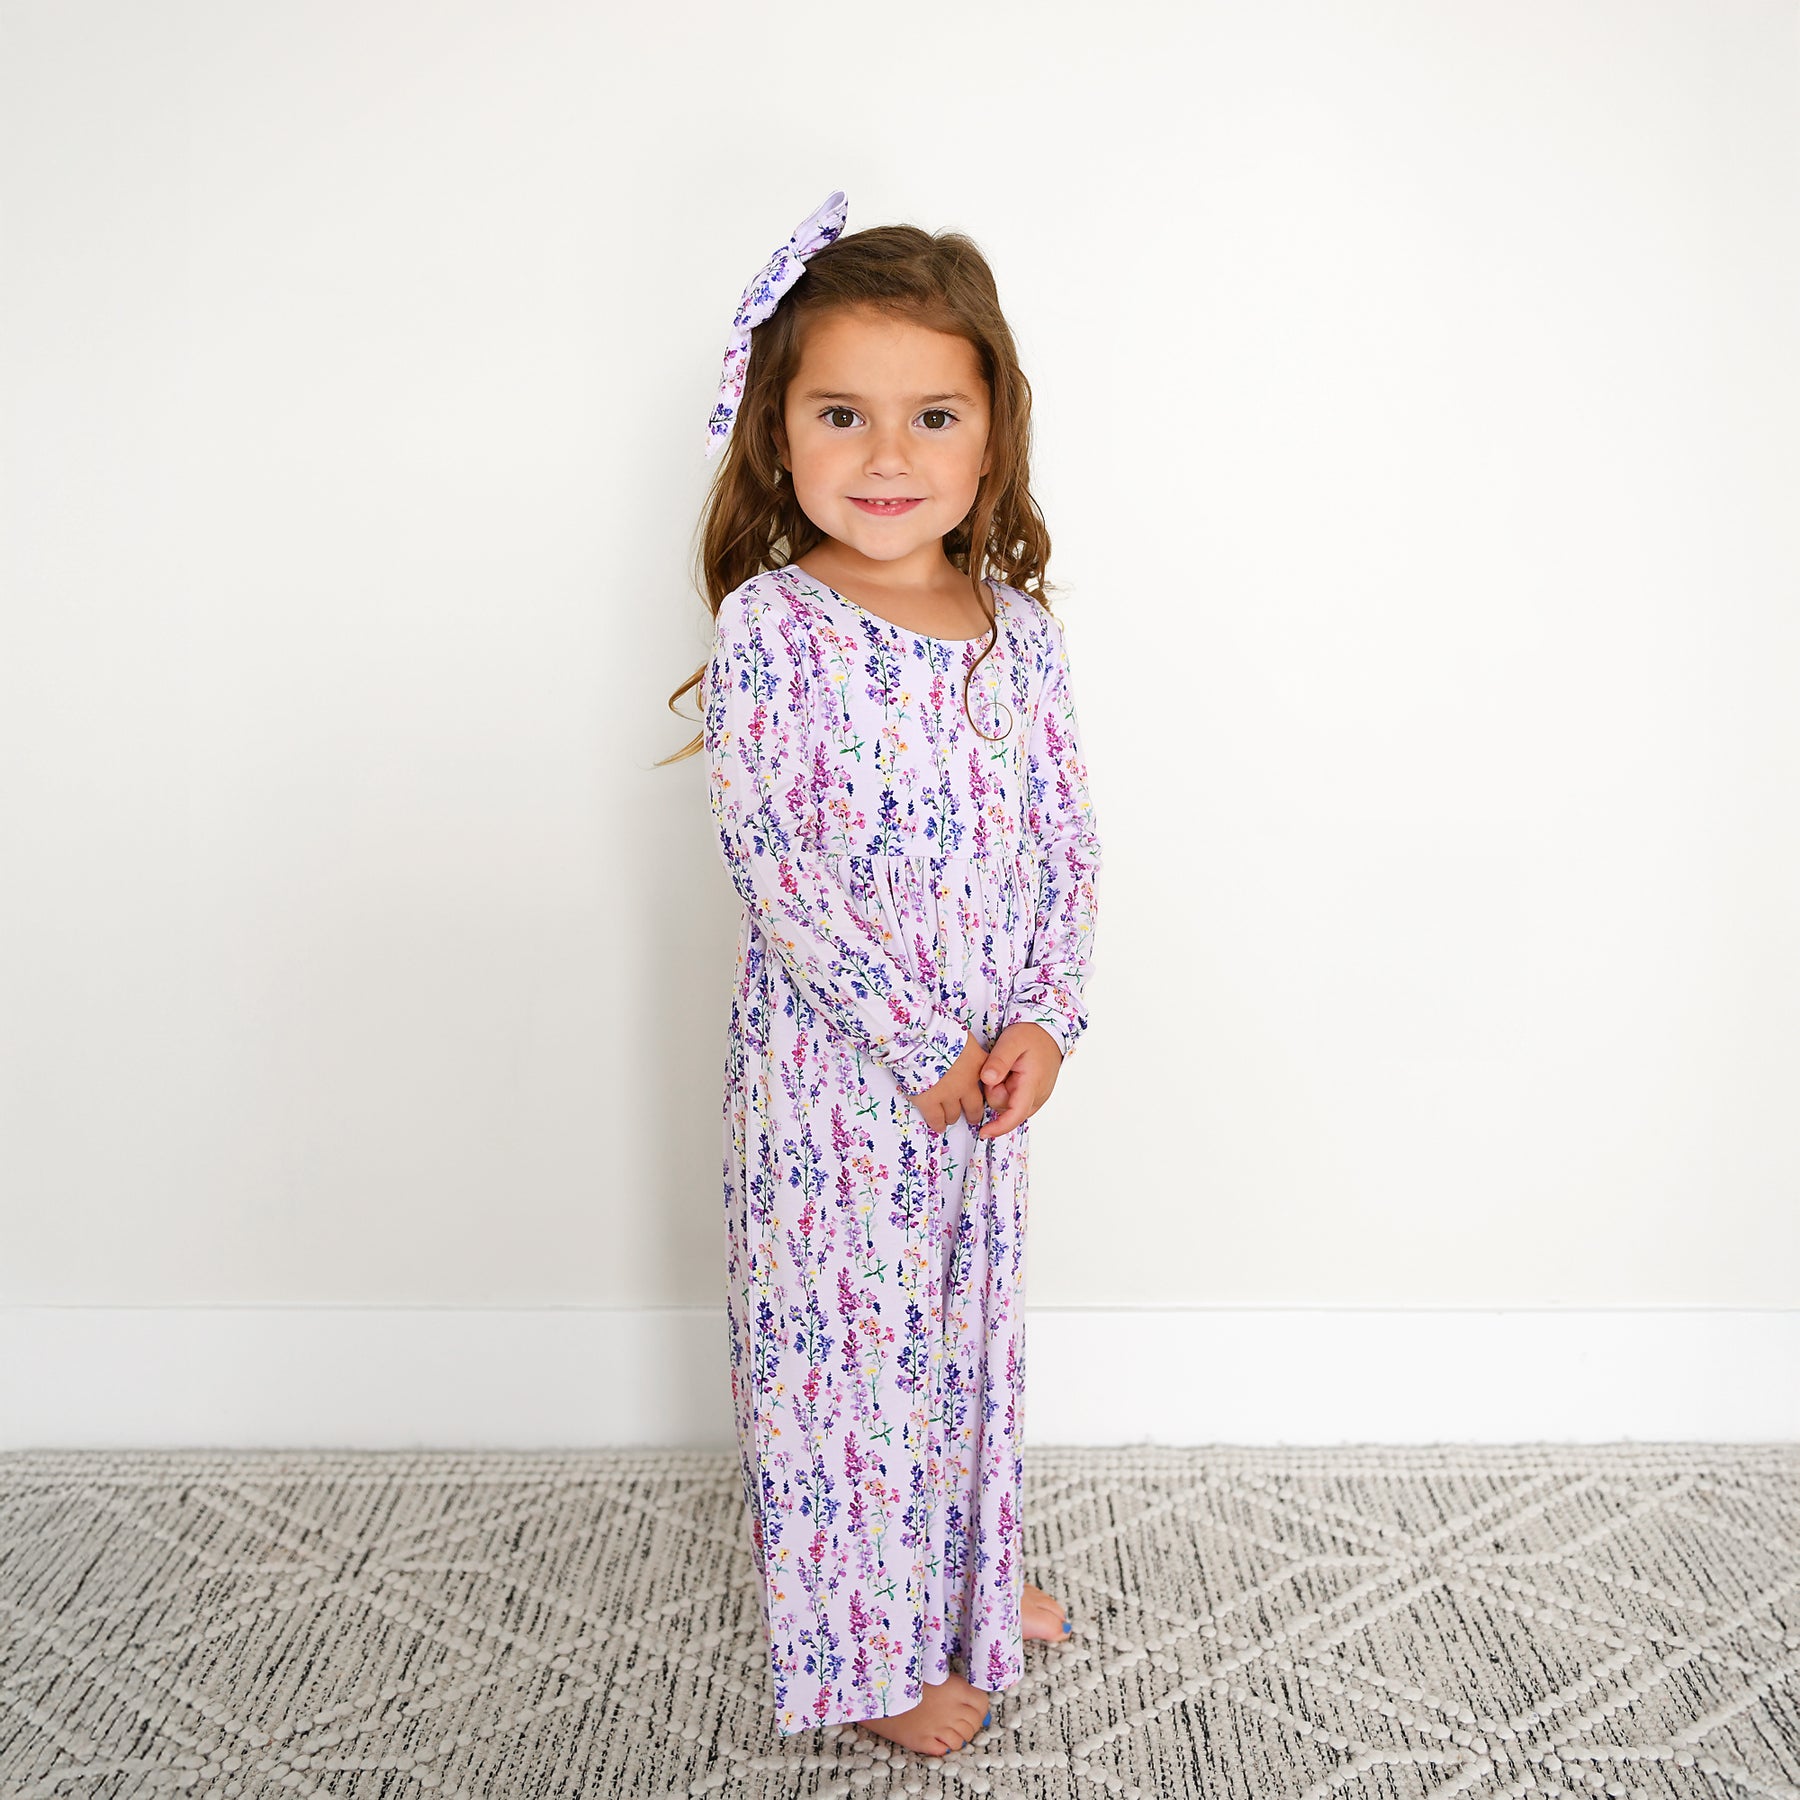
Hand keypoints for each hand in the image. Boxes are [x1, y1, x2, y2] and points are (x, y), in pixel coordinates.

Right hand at [907, 1031, 993, 1133]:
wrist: (920, 1037)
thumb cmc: (939, 1030)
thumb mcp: (964, 1037)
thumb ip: (968, 1049)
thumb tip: (965, 1050)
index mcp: (977, 1066)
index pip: (987, 1084)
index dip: (984, 1092)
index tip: (981, 1096)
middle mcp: (966, 1084)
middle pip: (974, 1106)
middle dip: (973, 1113)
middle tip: (972, 1117)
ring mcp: (948, 1095)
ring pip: (954, 1114)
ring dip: (953, 1117)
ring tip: (950, 1119)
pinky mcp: (929, 1101)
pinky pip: (936, 1119)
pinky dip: (937, 1124)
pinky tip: (938, 1126)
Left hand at [975, 1022, 1062, 1137]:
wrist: (1049, 1032)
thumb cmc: (1032, 1035)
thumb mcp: (1012, 1041)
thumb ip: (999, 1061)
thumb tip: (987, 1080)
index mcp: (1032, 1084)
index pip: (1016, 1114)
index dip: (999, 1126)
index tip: (984, 1132)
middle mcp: (1037, 1096)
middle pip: (1005, 1107)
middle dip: (995, 1090)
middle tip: (999, 1068)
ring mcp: (1036, 1097)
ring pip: (1007, 1104)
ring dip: (1000, 1088)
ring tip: (1007, 1068)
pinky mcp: (1032, 1096)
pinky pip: (1012, 1099)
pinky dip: (1006, 1088)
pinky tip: (1010, 1074)